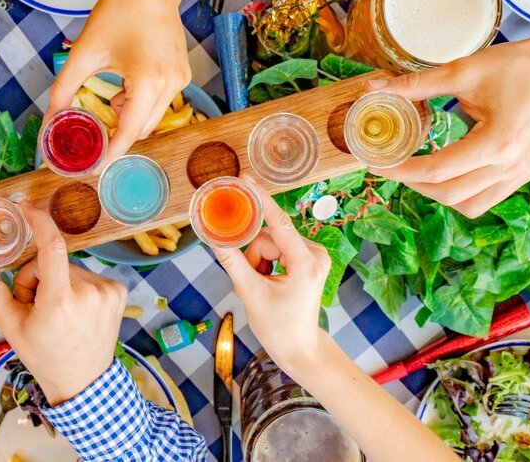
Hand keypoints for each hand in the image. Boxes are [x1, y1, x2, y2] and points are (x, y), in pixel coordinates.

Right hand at [0, 203, 126, 405]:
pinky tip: (77, 311)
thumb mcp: (8, 326)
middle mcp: (89, 293)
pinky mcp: (119, 292)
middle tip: (36, 307)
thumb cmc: (43, 353)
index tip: (25, 208)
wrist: (83, 379)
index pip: (51, 247)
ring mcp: (108, 292)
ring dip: (59, 282)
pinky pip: (89, 276)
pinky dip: (78, 288)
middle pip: (53, 262)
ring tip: (59, 313)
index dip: (38, 222)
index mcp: (60, 301)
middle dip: (38, 277)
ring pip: (71, 269)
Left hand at [47, 0, 191, 166]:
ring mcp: (180, 81)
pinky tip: (130, 79)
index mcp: (147, 82)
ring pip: (151, 118)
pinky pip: (161, 102)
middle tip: (96, 123)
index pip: (128, 132)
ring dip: (130, 114)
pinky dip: (142, 101)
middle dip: (117, 131)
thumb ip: (64, 91)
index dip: (110, 154)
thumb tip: (49, 121)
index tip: (94, 169)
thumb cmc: (117, 13)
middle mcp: (170, 86)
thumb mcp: (84, 54)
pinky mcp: (183, 75)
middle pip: (141, 130)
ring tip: (114, 89)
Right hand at [212, 176, 330, 374]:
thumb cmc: (279, 327)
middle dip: (254, 258)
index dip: (260, 200)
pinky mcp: (309, 260)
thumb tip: (214, 239)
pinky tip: (268, 284)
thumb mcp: (251, 294)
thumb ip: (232, 262)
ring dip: (258, 263)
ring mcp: (314, 257)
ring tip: (261, 288)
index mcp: (305, 262)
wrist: (300, 349)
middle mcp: (315, 254)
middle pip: (269, 237)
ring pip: (271, 243)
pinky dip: (267, 264)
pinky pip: (279, 250)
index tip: (246, 180)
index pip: (279, 223)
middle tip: (251, 284)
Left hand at [367, 21, 529, 217]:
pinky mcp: (521, 176)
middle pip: (449, 194)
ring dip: (435, 194)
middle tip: (390, 166)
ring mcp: (519, 175)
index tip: (377, 163)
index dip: (401, 170)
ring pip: (467, 205)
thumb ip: (415, 84)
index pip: (438, 170)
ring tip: (415, 170)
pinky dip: (458, 195)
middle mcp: (511, 166)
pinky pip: (483, 200)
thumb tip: (372, 88)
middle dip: (413, 184)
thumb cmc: (515, 66)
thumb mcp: (461, 71)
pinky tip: (442, 173)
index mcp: (498, 142)